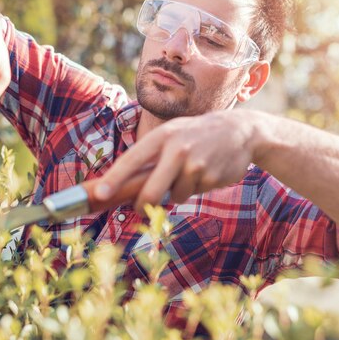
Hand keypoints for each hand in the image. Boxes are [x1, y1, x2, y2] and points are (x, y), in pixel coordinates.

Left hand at [94, 110, 258, 212]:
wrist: (239, 131)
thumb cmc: (195, 135)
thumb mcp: (172, 134)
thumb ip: (152, 156)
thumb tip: (123, 186)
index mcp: (162, 136)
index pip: (131, 159)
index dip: (114, 178)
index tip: (99, 193)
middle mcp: (177, 148)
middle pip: (150, 190)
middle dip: (142, 204)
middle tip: (139, 208)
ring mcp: (196, 164)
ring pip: (174, 196)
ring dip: (177, 191)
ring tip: (190, 172)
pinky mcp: (211, 178)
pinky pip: (193, 194)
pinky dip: (195, 189)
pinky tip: (205, 172)